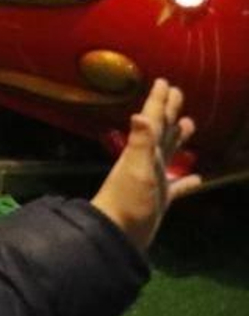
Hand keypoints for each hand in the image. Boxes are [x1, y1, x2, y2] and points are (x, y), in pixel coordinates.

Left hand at [91, 78, 201, 251]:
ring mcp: (152, 179)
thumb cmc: (127, 201)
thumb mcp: (136, 169)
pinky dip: (186, 181)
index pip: (153, 120)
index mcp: (142, 151)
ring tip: (188, 124)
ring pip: (169, 153)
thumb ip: (140, 143)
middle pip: (162, 131)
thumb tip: (141, 114)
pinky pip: (176, 187)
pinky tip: (198, 178)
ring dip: (178, 138)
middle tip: (177, 93)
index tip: (164, 82)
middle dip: (169, 111)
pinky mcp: (159, 200)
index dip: (158, 102)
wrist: (117, 233)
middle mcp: (147, 161)